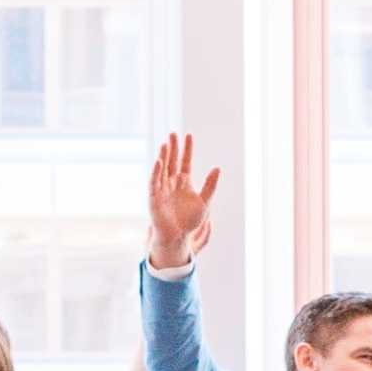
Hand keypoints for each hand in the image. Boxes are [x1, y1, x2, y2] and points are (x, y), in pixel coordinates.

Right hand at [146, 134, 220, 271]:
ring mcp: (162, 188)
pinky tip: (159, 161)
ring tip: (165, 143)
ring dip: (163, 156)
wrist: (178, 236)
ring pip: (163, 168)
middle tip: (173, 133)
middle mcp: (172, 182)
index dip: (187, 149)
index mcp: (184, 182)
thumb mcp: (205, 201)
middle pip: (172, 161)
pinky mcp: (154, 197)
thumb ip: (210, 185)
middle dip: (173, 148)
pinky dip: (156, 172)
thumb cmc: (189, 221)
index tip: (189, 135)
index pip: (185, 161)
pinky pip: (154, 182)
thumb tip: (217, 168)